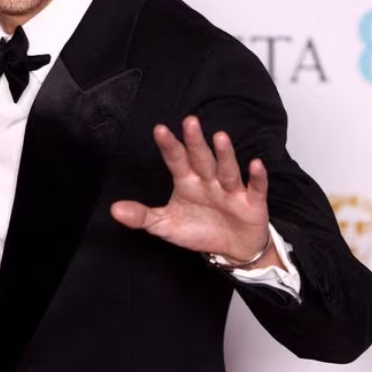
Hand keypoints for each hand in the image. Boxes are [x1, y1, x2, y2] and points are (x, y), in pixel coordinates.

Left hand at [110, 115, 277, 266]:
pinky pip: (255, 188)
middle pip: (201, 158)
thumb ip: (142, 216)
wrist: (232, 249)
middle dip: (195, 142)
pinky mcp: (251, 202)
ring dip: (224, 154)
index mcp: (187, 181)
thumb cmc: (199, 230)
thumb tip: (114, 209)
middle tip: (189, 122)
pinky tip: (255, 164)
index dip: (169, 146)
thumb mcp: (166, 225)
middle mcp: (209, 180)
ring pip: (227, 169)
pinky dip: (257, 177)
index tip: (160, 129)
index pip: (176, 160)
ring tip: (220, 138)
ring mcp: (231, 189)